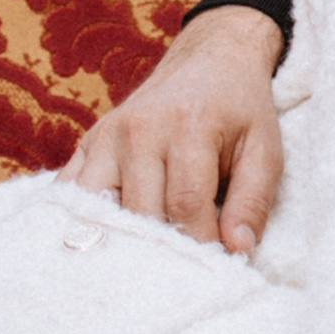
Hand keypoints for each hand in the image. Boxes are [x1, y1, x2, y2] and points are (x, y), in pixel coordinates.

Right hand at [64, 8, 284, 250]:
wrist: (210, 58)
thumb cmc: (240, 110)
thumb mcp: (264, 149)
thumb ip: (253, 201)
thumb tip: (237, 252)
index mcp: (188, 124)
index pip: (185, 205)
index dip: (200, 245)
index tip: (214, 267)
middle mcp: (139, 128)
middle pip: (139, 212)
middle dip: (163, 250)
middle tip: (181, 275)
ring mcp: (107, 134)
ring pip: (97, 207)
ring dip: (118, 240)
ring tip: (141, 266)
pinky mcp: (88, 142)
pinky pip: (70, 192)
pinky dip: (79, 220)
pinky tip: (98, 242)